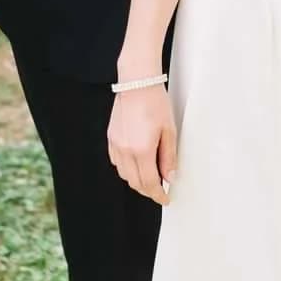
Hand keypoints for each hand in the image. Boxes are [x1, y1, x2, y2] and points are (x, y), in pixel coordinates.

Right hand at [107, 83, 176, 205]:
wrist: (137, 82)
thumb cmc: (155, 102)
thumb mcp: (169, 130)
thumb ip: (169, 156)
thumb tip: (170, 177)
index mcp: (142, 150)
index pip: (149, 183)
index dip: (158, 195)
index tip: (165, 199)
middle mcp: (126, 150)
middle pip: (135, 182)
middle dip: (148, 190)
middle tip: (160, 189)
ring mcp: (116, 144)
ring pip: (124, 174)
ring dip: (137, 180)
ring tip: (150, 175)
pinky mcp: (111, 137)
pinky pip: (117, 162)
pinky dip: (126, 168)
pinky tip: (136, 162)